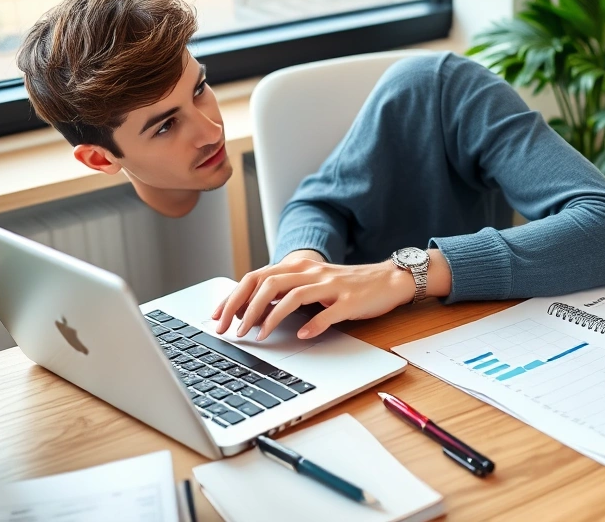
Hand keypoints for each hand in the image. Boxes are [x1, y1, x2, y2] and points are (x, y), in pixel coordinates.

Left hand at [210, 251, 416, 340]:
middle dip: (243, 308)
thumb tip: (251, 310)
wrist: (387, 280)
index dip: (233, 296)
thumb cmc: (346, 286)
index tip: (216, 316)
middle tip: (231, 331)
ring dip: (270, 317)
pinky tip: (302, 336)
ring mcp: (330, 285)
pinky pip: (328, 313)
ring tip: (258, 336)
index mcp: (298, 267)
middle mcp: (311, 272)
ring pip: (292, 296)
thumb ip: (285, 291)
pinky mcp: (349, 300)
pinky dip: (313, 325)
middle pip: (267, 283)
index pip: (256, 277)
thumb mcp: (312, 284)